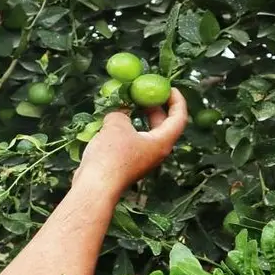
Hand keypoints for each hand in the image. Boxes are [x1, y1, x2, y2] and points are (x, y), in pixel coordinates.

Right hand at [73, 88, 187, 201]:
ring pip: (145, 134)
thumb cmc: (112, 155)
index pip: (179, 118)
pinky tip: (113, 121)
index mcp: (161, 142)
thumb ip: (121, 112)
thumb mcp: (117, 124)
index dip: (177, 101)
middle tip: (145, 92)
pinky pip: (132, 141)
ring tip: (127, 104)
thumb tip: (120, 111)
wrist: (96, 186)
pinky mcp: (127, 164)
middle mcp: (156, 152)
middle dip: (155, 107)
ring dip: (139, 118)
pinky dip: (127, 129)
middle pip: (163, 126)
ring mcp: (141, 160)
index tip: (169, 88)